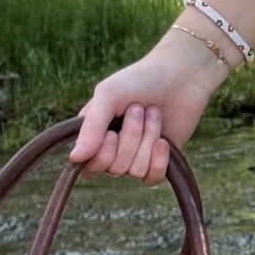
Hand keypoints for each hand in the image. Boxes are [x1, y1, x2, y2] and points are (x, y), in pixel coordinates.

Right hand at [68, 28, 226, 182]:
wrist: (180, 76)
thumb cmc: (139, 81)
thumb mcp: (108, 95)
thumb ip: (91, 126)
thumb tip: (75, 158)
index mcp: (94, 134)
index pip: (88, 167)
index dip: (103, 154)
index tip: (113, 131)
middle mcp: (113, 149)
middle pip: (115, 168)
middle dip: (131, 137)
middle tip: (138, 109)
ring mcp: (136, 157)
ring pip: (135, 170)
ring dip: (147, 139)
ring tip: (153, 113)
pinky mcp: (158, 162)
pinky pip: (152, 178)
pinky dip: (159, 161)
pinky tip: (164, 141)